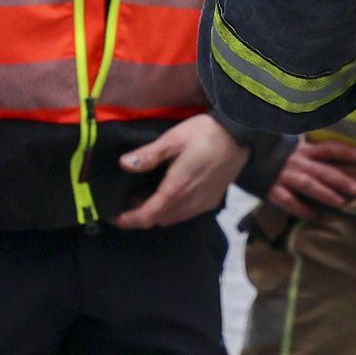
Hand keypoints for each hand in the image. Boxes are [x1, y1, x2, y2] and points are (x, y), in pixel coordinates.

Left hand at [112, 115, 249, 229]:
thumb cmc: (205, 134)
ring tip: (146, 195)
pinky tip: (170, 193)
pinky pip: (186, 214)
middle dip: (140, 215)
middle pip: (158, 220)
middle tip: (128, 200)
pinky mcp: (213, 201)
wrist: (242, 135)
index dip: (128, 220)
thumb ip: (148, 155)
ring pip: (173, 219)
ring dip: (157, 213)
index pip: (147, 216)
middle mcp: (189, 203)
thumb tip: (124, 164)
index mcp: (176, 189)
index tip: (114, 216)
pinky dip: (173, 210)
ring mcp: (203, 204)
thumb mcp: (173, 139)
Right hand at [266, 137, 355, 219]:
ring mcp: (284, 175)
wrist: (235, 148)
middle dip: (340, 179)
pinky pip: (288, 200)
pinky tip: (314, 216)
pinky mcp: (270, 188)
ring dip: (326, 194)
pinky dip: (301, 208)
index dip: (344, 151)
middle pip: (322, 170)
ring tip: (342, 203)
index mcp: (300, 148)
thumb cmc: (262, 144)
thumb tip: (316, 141)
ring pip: (309, 185)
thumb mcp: (283, 137)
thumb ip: (299, 142)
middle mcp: (295, 161)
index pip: (326, 148)